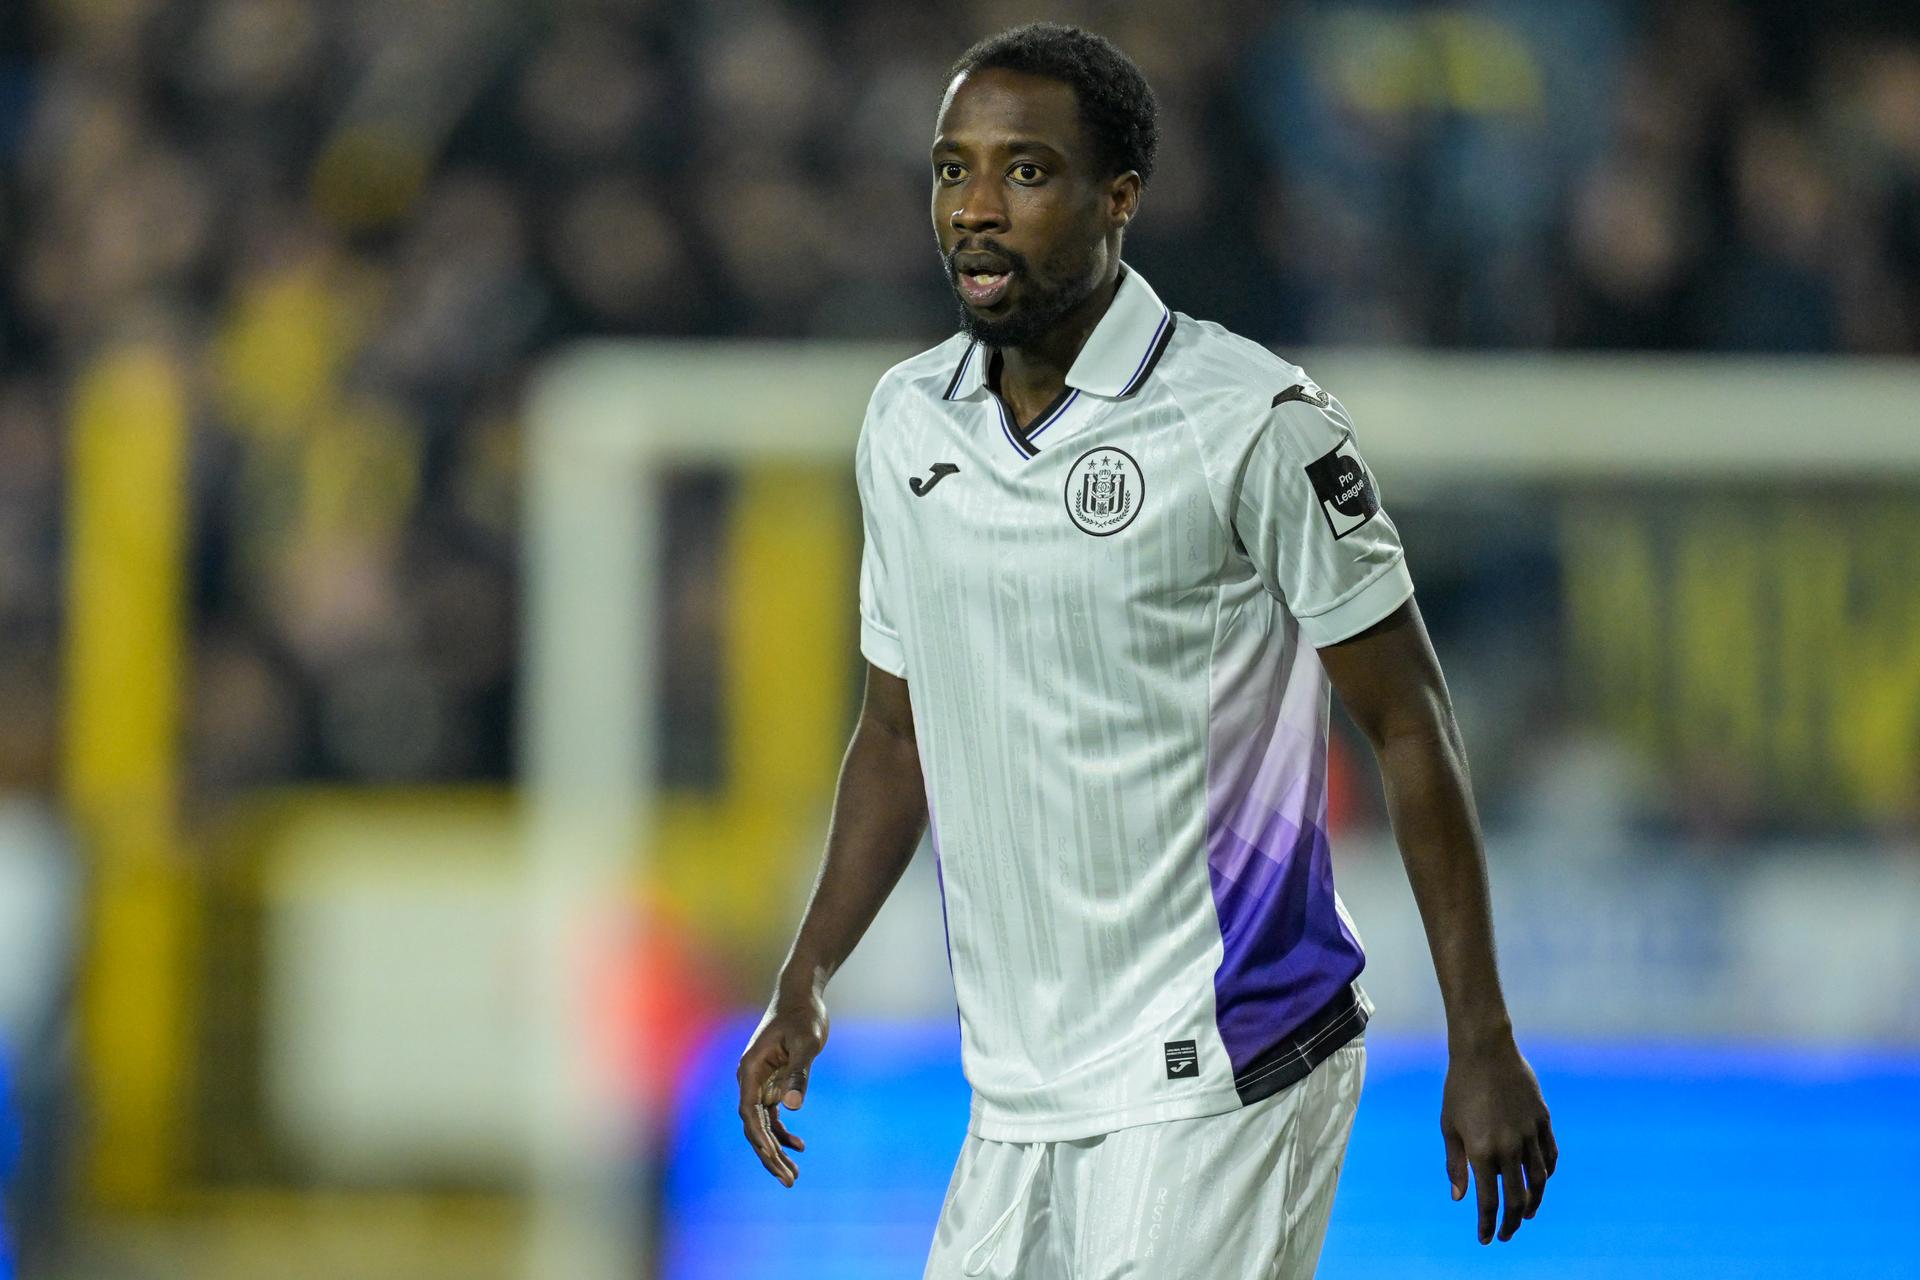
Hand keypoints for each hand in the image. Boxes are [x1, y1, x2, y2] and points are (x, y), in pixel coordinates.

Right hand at [735, 988, 828, 1186]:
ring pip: (763, 1125)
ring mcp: (760, 1083)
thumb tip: (792, 1105)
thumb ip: (800, 1073)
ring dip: (777, 1149)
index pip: (749, 1114)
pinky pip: (773, 1115)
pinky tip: (800, 1146)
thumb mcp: (807, 1043)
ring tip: (794, 1175)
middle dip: (769, 1155)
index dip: (761, 1139)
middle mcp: (750, 1080)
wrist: (802, 996)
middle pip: (754, 1127)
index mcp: (750, 1071)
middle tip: (789, 1181)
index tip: (774, 1159)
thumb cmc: (803, 1016)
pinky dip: (784, 1132)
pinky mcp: (773, 1082)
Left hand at [1440, 1037, 1556, 1243]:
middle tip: (1507, 1234)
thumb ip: (1455, 1164)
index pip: (1489, 1201)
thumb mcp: (1449, 1127)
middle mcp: (1509, 1147)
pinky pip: (1550, 1156)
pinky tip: (1540, 1181)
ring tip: (1525, 1213)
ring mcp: (1529, 1134)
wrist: (1484, 1051)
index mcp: (1482, 1151)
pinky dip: (1547, 1173)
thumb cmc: (1459, 1088)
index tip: (1486, 1238)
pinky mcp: (1543, 1121)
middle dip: (1512, 1222)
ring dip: (1533, 1201)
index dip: (1488, 1224)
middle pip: (1517, 1198)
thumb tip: (1460, 1199)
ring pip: (1539, 1180)